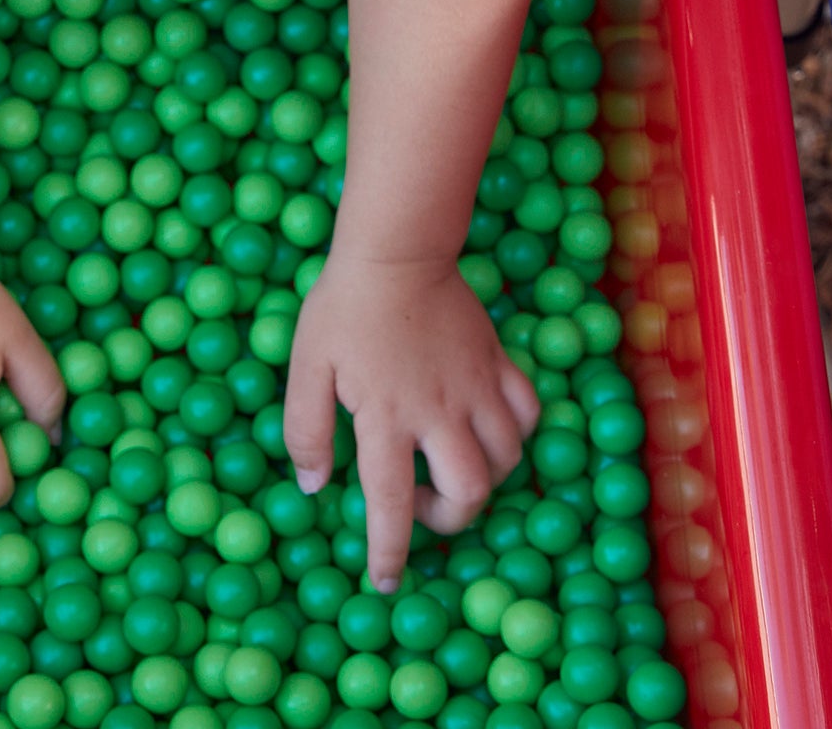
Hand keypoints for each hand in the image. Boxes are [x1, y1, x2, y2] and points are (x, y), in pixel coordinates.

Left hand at [282, 254, 538, 592]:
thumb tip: (314, 485)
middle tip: (422, 504)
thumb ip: (305, 429)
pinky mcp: (498, 361)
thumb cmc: (343, 308)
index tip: (386, 581)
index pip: (391, 504)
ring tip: (451, 464)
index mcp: (386, 417)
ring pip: (506, 459)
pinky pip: (526, 412)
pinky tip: (489, 427)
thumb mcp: (306, 365)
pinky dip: (515, 432)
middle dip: (447, 519)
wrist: (395, 250)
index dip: (388, 552)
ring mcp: (476, 387)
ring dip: (483, 478)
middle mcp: (438, 412)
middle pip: (469, 494)